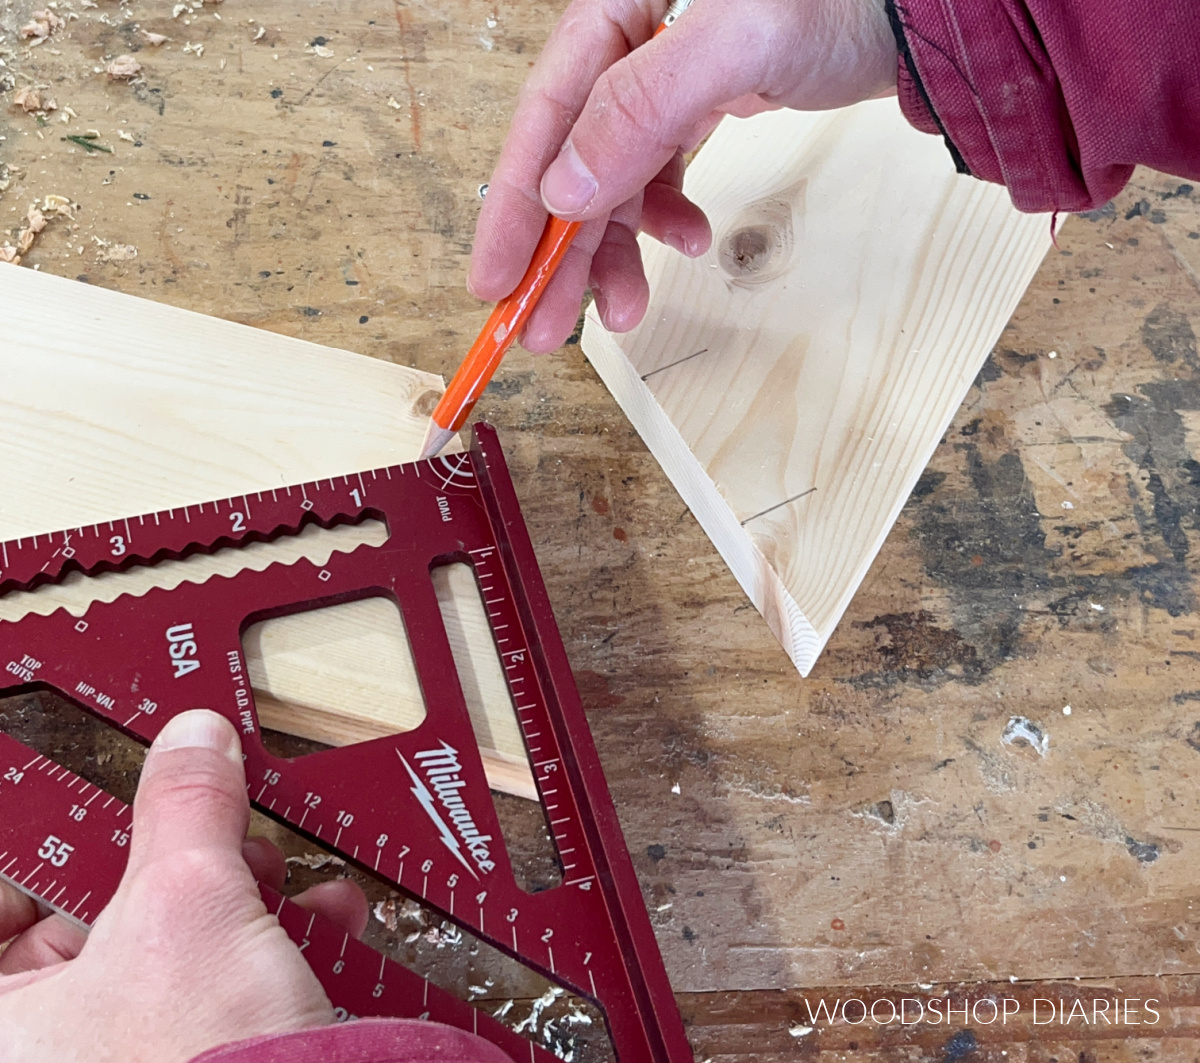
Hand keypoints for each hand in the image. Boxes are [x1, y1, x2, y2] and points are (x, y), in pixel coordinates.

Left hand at [0, 710, 368, 1062]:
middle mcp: (41, 1058)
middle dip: (167, 874)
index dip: (40, 855)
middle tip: (207, 840)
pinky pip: (203, 1008)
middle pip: (79, 936)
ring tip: (277, 877)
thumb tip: (192, 741)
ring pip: (154, 970)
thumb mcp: (192, 905)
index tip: (95, 821)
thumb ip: (183, 810)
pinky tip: (315, 927)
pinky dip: (260, 961)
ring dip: (231, 910)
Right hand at [469, 0, 897, 350]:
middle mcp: (626, 41)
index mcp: (614, 5)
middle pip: (572, 160)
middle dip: (561, 251)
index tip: (496, 280)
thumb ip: (640, 109)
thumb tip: (564, 192)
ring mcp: (660, 77)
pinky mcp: (695, 105)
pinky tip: (689, 243)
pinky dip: (665, 219)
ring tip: (625, 310)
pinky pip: (658, 175)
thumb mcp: (736, 42)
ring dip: (615, 250)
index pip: (546, 115)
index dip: (516, 205)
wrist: (918, 12)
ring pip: (615, 179)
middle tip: (539, 328)